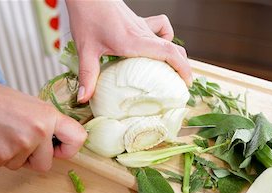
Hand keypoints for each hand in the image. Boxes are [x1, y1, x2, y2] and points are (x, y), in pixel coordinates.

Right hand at [0, 75, 86, 171]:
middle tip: (17, 139)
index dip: (70, 149)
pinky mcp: (0, 158)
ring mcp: (19, 146)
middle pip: (45, 164)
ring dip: (12, 156)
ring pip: (22, 166)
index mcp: (49, 116)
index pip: (77, 138)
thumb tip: (57, 143)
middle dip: (32, 159)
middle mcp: (38, 132)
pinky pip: (4, 167)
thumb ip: (46, 124)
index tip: (60, 150)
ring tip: (1, 134)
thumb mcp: (30, 105)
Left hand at [66, 0, 191, 102]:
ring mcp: (143, 27)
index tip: (187, 83)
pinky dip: (165, 36)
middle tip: (180, 84)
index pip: (168, 53)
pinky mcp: (139, 23)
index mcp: (134, 41)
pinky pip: (161, 27)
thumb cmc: (87, 16)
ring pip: (169, 40)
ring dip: (175, 54)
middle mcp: (143, 34)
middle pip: (174, 48)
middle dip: (182, 67)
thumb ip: (88, 75)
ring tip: (171, 70)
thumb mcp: (86, 49)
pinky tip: (154, 47)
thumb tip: (84, 98)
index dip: (182, 68)